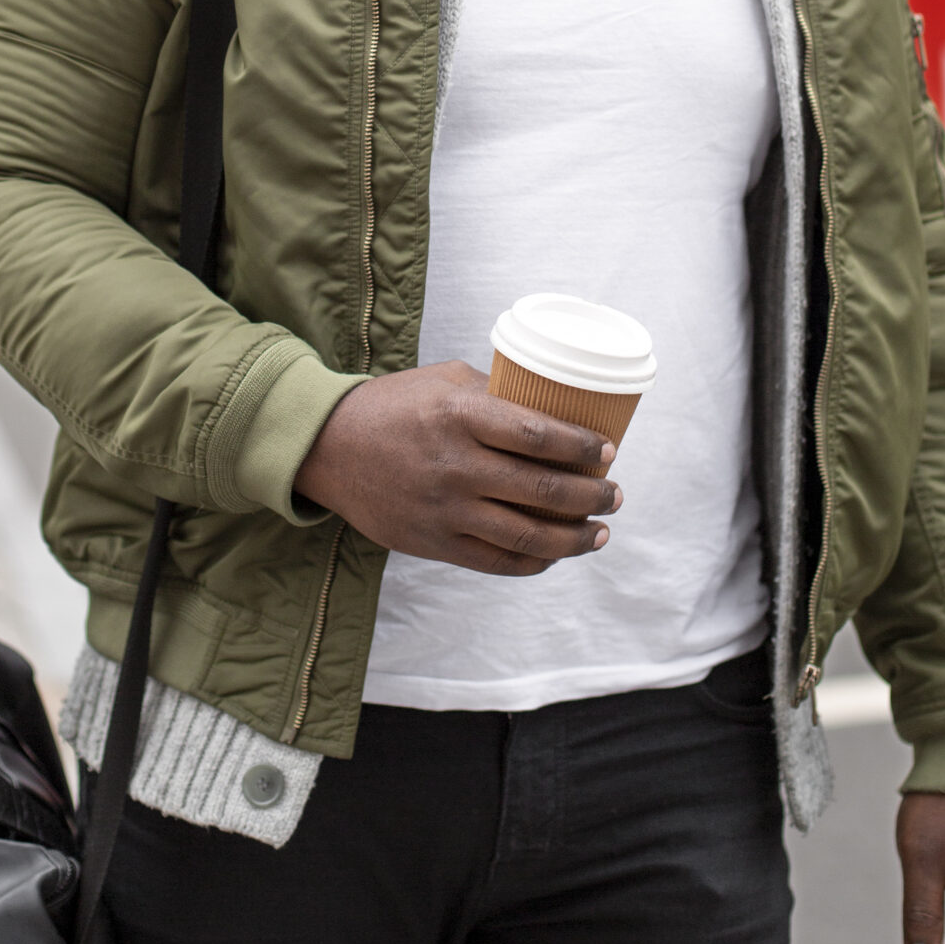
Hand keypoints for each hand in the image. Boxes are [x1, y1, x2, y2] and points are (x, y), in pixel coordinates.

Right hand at [292, 360, 620, 574]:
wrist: (329, 447)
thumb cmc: (394, 406)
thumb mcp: (444, 381)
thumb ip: (497, 394)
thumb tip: (554, 412)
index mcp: (460, 415)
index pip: (539, 435)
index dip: (583, 447)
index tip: (609, 451)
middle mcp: (455, 465)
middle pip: (543, 490)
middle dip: (592, 495)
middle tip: (615, 493)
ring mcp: (444, 510)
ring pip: (528, 536)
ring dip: (574, 537)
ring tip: (600, 531)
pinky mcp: (433, 543)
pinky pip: (497, 562)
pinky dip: (534, 562)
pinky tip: (555, 553)